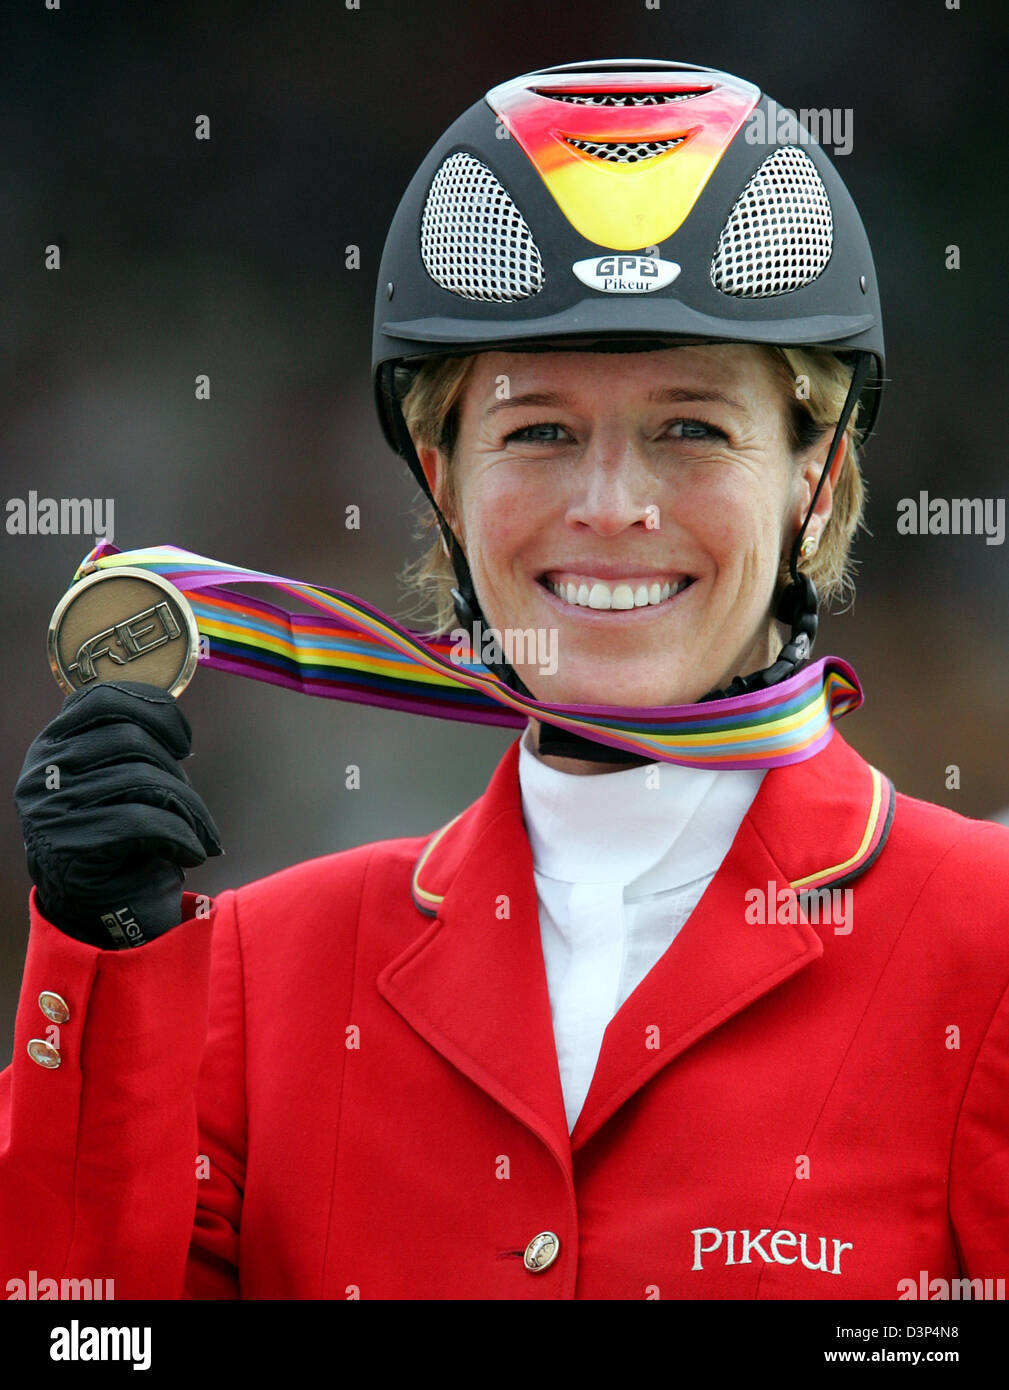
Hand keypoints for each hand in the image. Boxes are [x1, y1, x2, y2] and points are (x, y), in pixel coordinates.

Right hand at [14, 680, 222, 947]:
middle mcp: (43, 772)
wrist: (101, 910)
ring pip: (143, 780)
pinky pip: (144, 823)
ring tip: (202, 833)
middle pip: (132, 740)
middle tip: (196, 807)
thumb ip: (131, 745)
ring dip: (189, 810)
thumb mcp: (118, 780)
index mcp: (53, 744)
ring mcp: (52, 810)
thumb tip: (172, 719)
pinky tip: (192, 852)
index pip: (101, 699)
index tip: (184, 742)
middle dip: (179, 772)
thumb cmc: (121, 837)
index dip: (153, 709)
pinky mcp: (72, 846)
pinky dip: (182, 836)